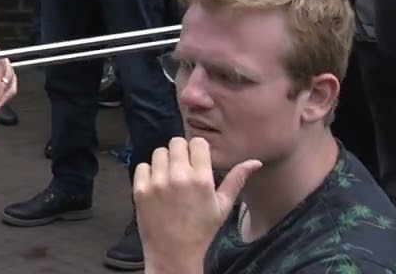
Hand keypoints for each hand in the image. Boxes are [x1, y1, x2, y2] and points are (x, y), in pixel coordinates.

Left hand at [133, 137, 261, 270]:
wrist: (174, 252)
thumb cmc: (202, 230)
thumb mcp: (223, 206)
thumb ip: (236, 180)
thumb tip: (255, 161)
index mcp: (202, 179)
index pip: (197, 143)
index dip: (197, 149)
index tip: (197, 160)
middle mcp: (178, 177)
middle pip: (176, 143)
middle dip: (180, 152)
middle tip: (183, 168)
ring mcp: (157, 182)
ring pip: (158, 152)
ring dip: (164, 161)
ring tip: (170, 177)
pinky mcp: (140, 189)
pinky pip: (142, 166)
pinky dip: (148, 172)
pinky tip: (156, 185)